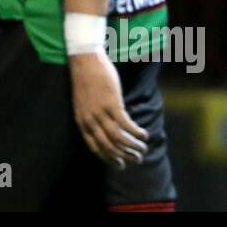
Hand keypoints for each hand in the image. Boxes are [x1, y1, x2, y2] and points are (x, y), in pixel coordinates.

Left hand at [69, 50, 148, 169]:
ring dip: (133, 147)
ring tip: (143, 148)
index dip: (109, 159)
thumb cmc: (86, 80)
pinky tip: (144, 134)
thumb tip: (106, 130)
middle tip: (136, 159)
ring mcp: (100, 113)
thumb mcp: (84, 103)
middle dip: (124, 157)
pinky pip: (126, 125)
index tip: (120, 164)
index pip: (95, 148)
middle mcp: (90, 121)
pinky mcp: (112, 104)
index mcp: (82, 122)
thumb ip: (92, 118)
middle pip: (109, 147)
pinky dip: (136, 133)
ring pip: (119, 139)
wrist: (85, 61)